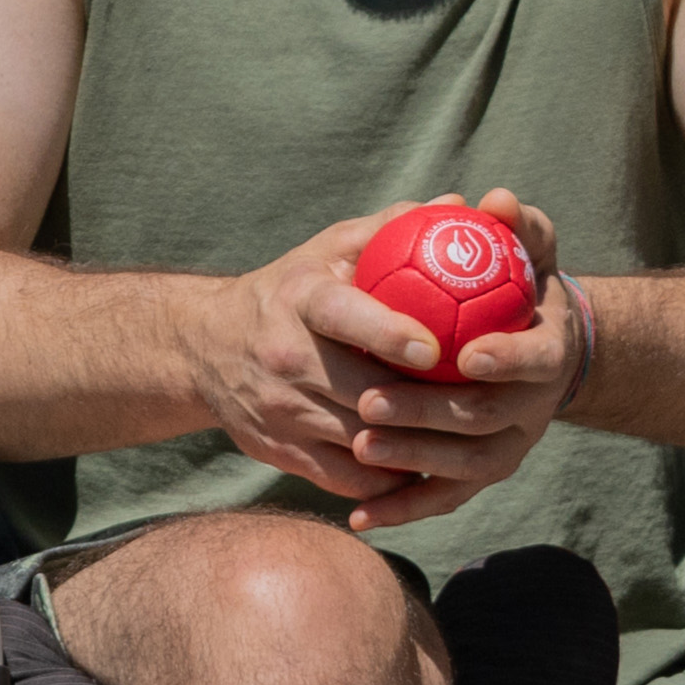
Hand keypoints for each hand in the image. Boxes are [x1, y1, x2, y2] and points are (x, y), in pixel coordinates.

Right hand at [204, 207, 541, 514]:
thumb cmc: (289, 290)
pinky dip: (391, 478)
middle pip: (363, 392)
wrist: (204, 347)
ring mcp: (280, 410)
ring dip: (417, 446)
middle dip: (424, 404)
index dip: (389, 335)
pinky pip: (349, 478)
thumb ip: (392, 227)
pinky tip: (424, 464)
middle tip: (480, 402)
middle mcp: (284, 357)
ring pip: (363, 442)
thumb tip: (459, 206)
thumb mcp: (328, 249)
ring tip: (464, 439)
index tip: (433, 349)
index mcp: (299, 300)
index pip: (344, 317)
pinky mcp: (280, 452)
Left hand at [332, 200, 592, 532]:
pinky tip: (358, 515)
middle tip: (372, 400)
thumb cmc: (518, 286)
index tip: (467, 355)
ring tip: (360, 444)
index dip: (506, 360)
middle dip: (430, 413)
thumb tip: (492, 199)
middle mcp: (535, 408)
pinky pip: (442, 498)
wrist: (528, 345)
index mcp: (549, 352)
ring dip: (412, 459)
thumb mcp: (526, 248)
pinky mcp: (478, 474)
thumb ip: (516, 225)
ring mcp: (509, 445)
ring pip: (464, 464)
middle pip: (486, 419)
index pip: (536, 359)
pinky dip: (402, 509)